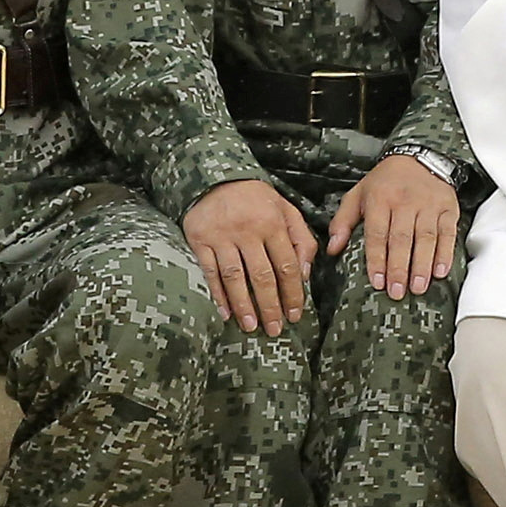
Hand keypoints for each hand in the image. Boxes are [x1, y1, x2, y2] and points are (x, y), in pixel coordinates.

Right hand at [184, 176, 319, 332]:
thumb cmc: (257, 199)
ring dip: (244, 305)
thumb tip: (305, 275)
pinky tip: (225, 312)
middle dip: (270, 306)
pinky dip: (218, 294)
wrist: (215, 177)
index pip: (287, 265)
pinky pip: (210, 271)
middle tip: (274, 329)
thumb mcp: (286, 210)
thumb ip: (301, 240)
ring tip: (251, 327)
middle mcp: (248, 230)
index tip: (294, 315)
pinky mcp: (200, 239)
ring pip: (235, 277)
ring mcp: (222, 235)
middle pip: (262, 276)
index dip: (292, 293)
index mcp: (273, 222)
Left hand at [331, 153, 463, 298]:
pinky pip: (447, 233)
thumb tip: (332, 249)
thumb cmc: (385, 182)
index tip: (377, 282)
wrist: (419, 156)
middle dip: (399, 268)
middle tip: (396, 292)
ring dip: (422, 265)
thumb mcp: (358, 194)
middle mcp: (405, 201)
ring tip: (418, 287)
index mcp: (380, 199)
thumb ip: (343, 221)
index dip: (377, 259)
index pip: (377, 233)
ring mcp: (429, 204)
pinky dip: (445, 254)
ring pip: (426, 238)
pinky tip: (440, 272)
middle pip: (402, 238)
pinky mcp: (448, 207)